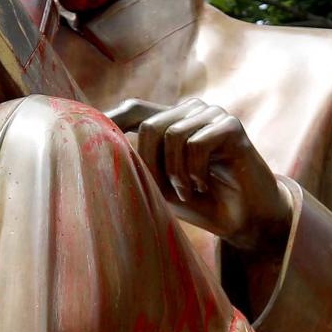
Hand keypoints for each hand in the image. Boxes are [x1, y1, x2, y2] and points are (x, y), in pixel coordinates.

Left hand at [121, 97, 293, 256]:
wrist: (244, 221)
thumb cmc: (201, 203)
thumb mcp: (161, 184)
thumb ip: (139, 162)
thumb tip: (108, 143)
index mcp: (172, 120)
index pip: (135, 110)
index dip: (112, 118)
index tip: (86, 130)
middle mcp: (191, 111)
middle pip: (149, 126)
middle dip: (151, 165)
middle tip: (169, 192)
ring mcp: (212, 114)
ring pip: (172, 134)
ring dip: (176, 173)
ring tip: (188, 191)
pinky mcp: (231, 125)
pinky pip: (197, 144)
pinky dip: (195, 172)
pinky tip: (204, 185)